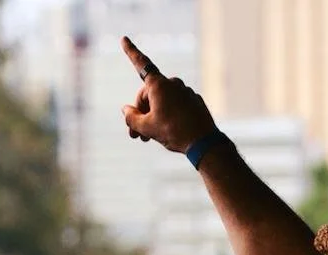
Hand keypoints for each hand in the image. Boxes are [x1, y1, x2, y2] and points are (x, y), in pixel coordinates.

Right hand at [120, 36, 217, 150]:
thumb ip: (132, 118)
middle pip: (148, 95)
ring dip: (153, 117)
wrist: (203, 143)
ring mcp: (185, 91)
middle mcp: (172, 84)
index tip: (124, 39)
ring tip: (149, 138)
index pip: (141, 64)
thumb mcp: (147, 128)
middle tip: (135, 135)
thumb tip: (125, 110)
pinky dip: (169, 116)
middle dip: (140, 113)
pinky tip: (169, 132)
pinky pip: (177, 106)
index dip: (130, 52)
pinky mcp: (194, 101)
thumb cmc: (174, 133)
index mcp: (158, 85)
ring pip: (163, 102)